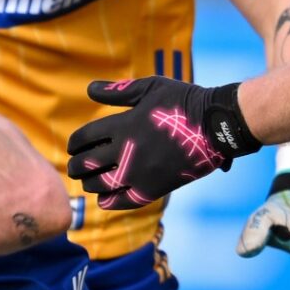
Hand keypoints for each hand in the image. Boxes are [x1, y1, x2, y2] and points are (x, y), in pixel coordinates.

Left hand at [67, 77, 258, 210]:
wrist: (216, 125)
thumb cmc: (184, 101)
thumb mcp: (150, 87)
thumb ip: (118, 91)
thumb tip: (89, 88)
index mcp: (123, 125)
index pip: (84, 138)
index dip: (74, 144)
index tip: (73, 147)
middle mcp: (127, 151)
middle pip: (87, 164)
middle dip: (75, 166)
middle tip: (74, 167)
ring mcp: (140, 172)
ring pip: (101, 185)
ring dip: (89, 184)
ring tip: (88, 182)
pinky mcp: (155, 188)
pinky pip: (124, 201)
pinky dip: (109, 202)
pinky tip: (104, 199)